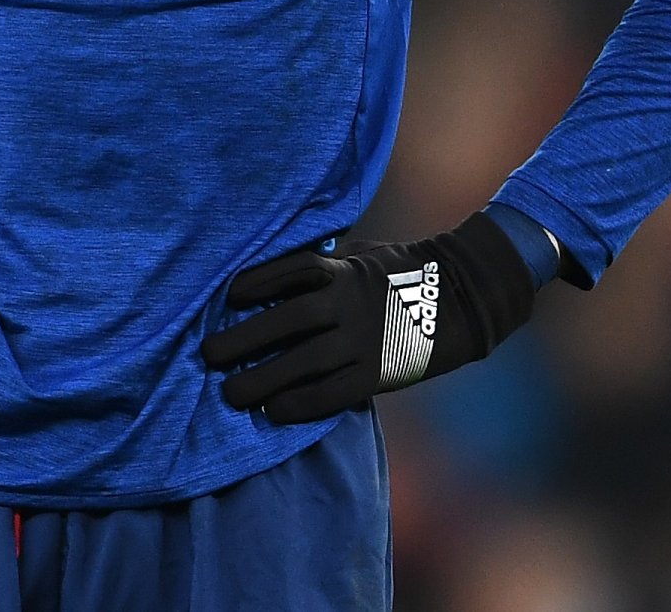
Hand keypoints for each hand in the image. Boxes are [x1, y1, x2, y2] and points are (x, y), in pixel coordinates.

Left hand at [203, 213, 533, 424]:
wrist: (462, 299)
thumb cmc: (401, 275)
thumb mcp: (363, 258)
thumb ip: (324, 267)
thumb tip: (273, 276)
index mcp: (343, 271)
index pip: (291, 272)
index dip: (256, 282)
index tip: (227, 296)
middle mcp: (349, 304)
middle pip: (287, 321)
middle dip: (244, 338)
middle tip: (208, 354)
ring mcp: (364, 340)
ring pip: (304, 362)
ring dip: (263, 379)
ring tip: (231, 393)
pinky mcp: (378, 373)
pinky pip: (333, 393)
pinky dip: (301, 403)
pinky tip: (275, 412)